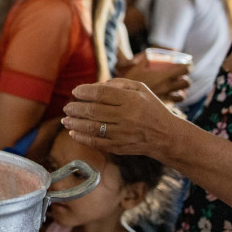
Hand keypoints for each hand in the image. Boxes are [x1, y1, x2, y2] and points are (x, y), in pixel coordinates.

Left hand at [61, 78, 183, 157]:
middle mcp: (127, 117)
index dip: (85, 91)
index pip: (101, 94)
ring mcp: (123, 134)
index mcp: (132, 100)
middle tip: (67, 107)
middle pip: (93, 111)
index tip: (75, 91)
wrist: (166, 136)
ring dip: (74, 124)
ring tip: (65, 120)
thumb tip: (94, 86)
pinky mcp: (120, 147)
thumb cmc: (150, 108)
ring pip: (92, 128)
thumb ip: (118, 84)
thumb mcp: (141, 90)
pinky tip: (73, 133)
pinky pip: (96, 143)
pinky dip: (81, 138)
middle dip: (75, 108)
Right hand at [116, 52, 190, 102]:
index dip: (188, 66)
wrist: (122, 98)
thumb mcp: (133, 66)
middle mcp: (167, 87)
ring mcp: (165, 97)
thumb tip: (146, 54)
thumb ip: (141, 58)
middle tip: (179, 78)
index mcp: (163, 75)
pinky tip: (169, 98)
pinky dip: (173, 101)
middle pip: (186, 83)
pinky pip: (173, 105)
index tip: (186, 65)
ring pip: (182, 96)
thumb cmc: (127, 81)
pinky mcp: (162, 106)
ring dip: (180, 92)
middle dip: (185, 79)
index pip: (184, 69)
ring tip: (175, 89)